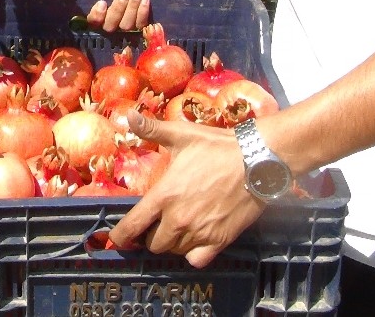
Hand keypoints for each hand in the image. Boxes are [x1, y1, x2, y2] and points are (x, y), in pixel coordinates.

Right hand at [77, 0, 183, 30]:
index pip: (93, 17)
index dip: (95, 14)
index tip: (102, 3)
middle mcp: (115, 11)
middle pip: (106, 25)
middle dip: (116, 10)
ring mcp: (130, 18)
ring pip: (123, 26)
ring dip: (131, 8)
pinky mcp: (144, 21)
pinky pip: (138, 25)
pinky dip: (141, 11)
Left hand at [107, 109, 264, 267]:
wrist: (257, 161)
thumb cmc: (218, 147)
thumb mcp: (182, 134)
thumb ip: (152, 129)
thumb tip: (128, 115)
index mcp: (164, 195)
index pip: (132, 226)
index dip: (120, 237)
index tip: (118, 239)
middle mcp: (178, 219)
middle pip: (153, 243)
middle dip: (150, 236)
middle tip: (156, 224)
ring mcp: (199, 232)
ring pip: (174, 251)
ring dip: (171, 243)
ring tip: (176, 227)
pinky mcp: (219, 240)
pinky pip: (196, 260)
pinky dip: (192, 255)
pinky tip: (194, 241)